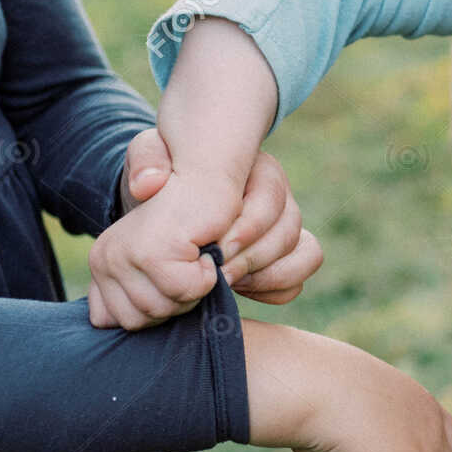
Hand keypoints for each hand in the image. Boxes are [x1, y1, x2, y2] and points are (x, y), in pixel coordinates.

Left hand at [90, 166, 236, 328]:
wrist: (204, 166)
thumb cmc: (189, 206)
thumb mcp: (158, 247)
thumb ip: (133, 284)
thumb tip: (106, 311)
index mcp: (101, 261)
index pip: (119, 322)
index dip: (160, 308)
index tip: (176, 275)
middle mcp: (105, 258)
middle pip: (141, 321)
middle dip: (178, 303)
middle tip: (193, 266)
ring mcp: (125, 254)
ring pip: (162, 309)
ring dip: (195, 290)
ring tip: (200, 257)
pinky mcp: (154, 248)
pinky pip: (185, 290)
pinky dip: (208, 277)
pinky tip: (209, 250)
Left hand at [95, 131, 324, 328]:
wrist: (168, 214)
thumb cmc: (165, 185)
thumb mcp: (150, 161)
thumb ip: (147, 161)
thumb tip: (148, 184)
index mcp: (255, 168)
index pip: (270, 197)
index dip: (246, 228)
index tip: (214, 251)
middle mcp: (280, 195)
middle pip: (290, 228)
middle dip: (252, 258)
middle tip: (218, 276)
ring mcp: (287, 227)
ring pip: (304, 253)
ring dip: (266, 276)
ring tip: (228, 284)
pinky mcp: (287, 256)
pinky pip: (299, 278)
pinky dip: (275, 290)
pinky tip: (242, 291)